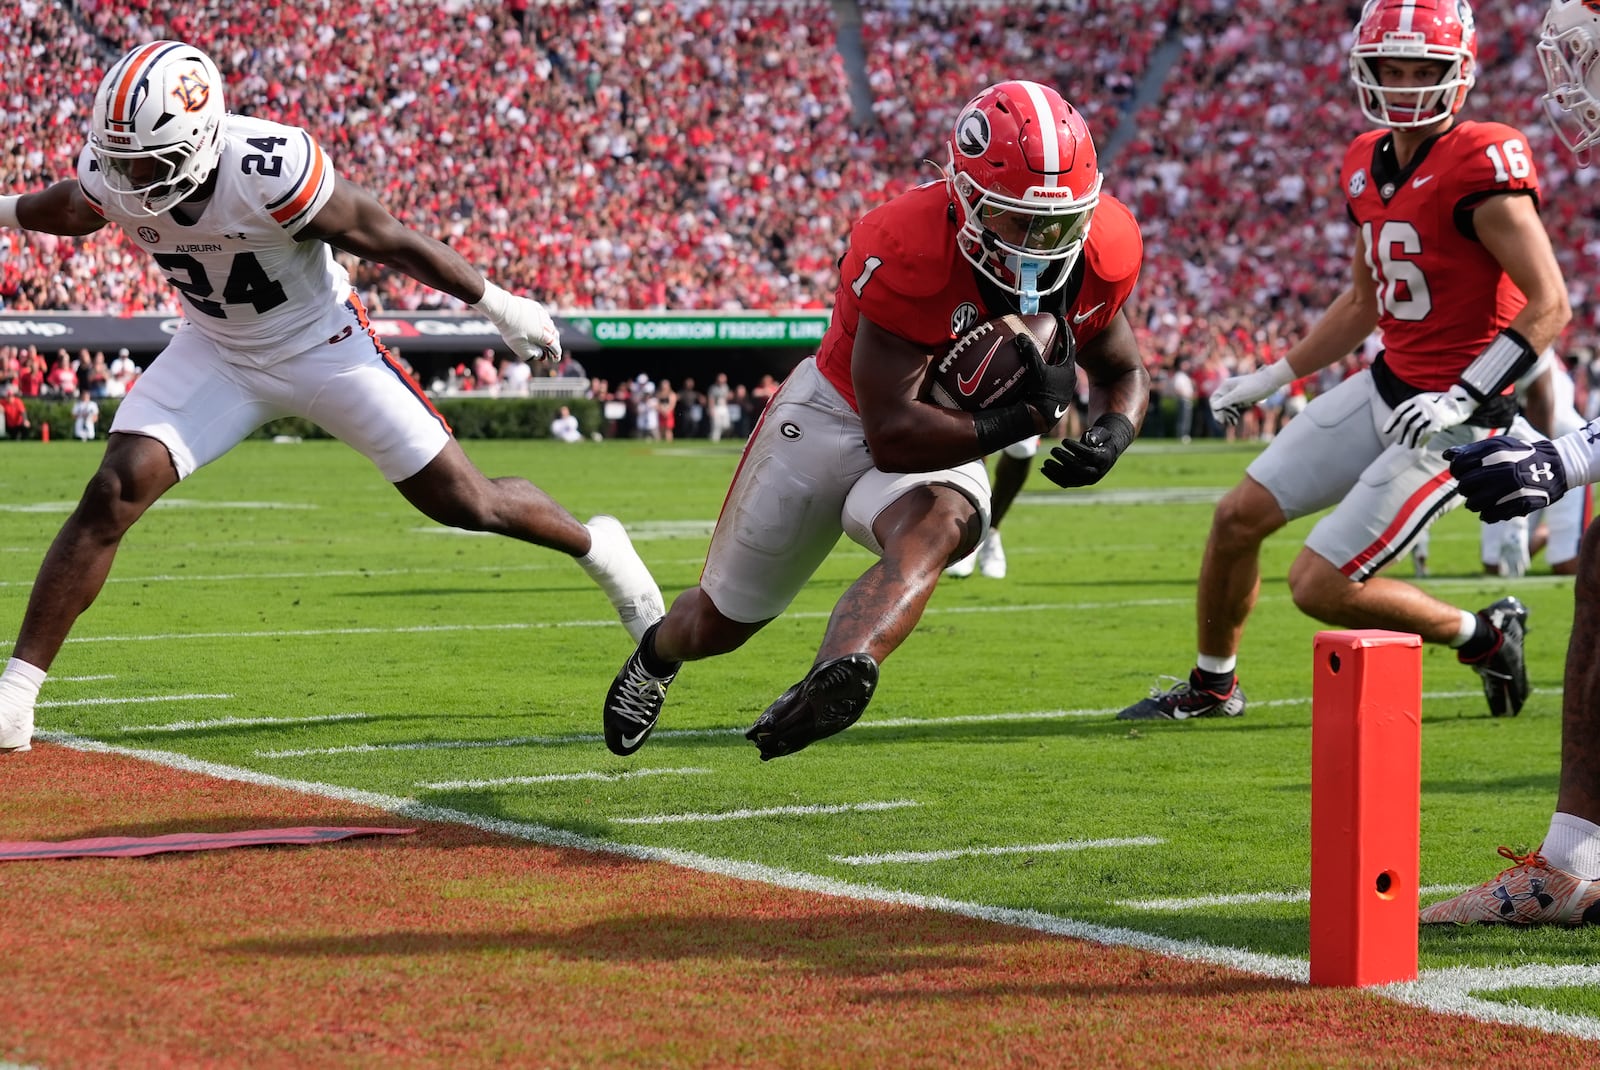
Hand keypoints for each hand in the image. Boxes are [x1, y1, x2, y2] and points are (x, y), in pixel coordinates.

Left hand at [474, 280, 560, 361]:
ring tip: (548, 336)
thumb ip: (530, 354)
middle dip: (555, 343)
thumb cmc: (510, 329)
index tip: (555, 359)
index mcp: (543, 335)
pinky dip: (545, 321)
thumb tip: (539, 355)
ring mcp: (541, 314)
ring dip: (551, 332)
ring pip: (550, 324)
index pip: (555, 347)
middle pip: (555, 335)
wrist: (503, 309)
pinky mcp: (534, 306)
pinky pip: (544, 315)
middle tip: (553, 349)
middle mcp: (545, 324)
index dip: (556, 354)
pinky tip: (541, 322)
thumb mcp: (518, 347)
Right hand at [1017, 329, 1077, 425]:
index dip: (1065, 330)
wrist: (1042, 417)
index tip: (1061, 319)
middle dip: (1059, 345)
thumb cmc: (1043, 393)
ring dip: (1052, 359)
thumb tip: (1021, 336)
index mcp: (1069, 368)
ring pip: (1059, 368)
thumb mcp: (1036, 370)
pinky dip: (1047, 371)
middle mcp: (1069, 377)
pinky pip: (1053, 378)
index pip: (1069, 343)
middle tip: (1052, 335)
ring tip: (1044, 352)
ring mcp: (1064, 388)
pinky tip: (1037, 372)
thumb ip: (1030, 352)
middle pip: (1065, 356)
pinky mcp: (1056, 396)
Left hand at [1040, 412, 1135, 487]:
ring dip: (1057, 471)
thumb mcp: (1103, 433)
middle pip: (1081, 470)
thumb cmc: (1102, 438)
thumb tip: (1087, 438)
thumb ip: (1096, 435)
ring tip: (1046, 461)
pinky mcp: (1079, 482)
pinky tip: (1043, 469)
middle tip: (1053, 450)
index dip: (1077, 448)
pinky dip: (1053, 477)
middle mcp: (1098, 472)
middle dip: (1065, 460)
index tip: (1064, 441)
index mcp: (1105, 459)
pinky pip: (1065, 483)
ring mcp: (1088, 480)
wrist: (1106, 451)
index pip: (1090, 455)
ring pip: (1072, 480)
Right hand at [1210, 361, 1292, 425]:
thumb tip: (1214, 407)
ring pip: (1226, 408)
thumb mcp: (1240, 395)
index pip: (1214, 400)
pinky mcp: (1241, 399)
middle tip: (1224, 423)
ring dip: (1227, 416)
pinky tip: (1235, 422)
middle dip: (1221, 414)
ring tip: (1232, 424)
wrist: (1271, 383)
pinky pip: (1233, 409)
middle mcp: (1228, 390)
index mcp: (1226, 386)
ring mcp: (1234, 395)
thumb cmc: (1255, 387)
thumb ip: (1226, 400)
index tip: (1220, 420)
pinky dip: (1233, 415)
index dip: (1215, 410)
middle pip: (1219, 405)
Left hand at [1383, 385, 1473, 448]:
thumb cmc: (1445, 403)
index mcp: (1418, 398)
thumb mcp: (1428, 400)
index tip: (1386, 431)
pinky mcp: (1439, 420)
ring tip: (1409, 446)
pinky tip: (1419, 445)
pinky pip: (1426, 433)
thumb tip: (1404, 424)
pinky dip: (1421, 440)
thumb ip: (1417, 409)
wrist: (1465, 400)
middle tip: (1398, 441)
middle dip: (1400, 432)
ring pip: (1414, 428)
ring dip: (1410, 439)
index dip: (1391, 422)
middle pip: (1405, 420)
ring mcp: (1431, 412)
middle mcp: (1422, 404)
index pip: (1399, 411)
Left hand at [1444, 436, 1569, 520]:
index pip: (1458, 466)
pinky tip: (1492, 507)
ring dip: (1474, 503)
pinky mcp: (1517, 504)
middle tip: (1473, 487)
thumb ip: (1471, 450)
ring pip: (1473, 504)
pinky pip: (1488, 516)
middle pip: (1464, 486)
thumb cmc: (1520, 455)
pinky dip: (1486, 514)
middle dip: (1465, 488)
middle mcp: (1500, 470)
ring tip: (1482, 498)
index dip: (1457, 470)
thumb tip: (1446, 455)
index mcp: (1493, 453)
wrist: (1555, 467)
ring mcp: (1509, 488)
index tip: (1463, 472)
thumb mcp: (1498, 445)